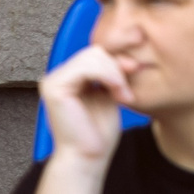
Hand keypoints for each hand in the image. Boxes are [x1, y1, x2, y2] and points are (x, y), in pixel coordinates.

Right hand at [40, 45, 130, 165]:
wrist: (88, 155)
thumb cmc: (100, 129)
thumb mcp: (113, 90)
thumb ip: (115, 69)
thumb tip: (132, 40)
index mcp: (71, 75)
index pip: (97, 50)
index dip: (119, 47)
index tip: (140, 43)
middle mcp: (59, 75)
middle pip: (96, 50)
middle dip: (119, 63)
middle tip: (133, 79)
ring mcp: (53, 80)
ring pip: (94, 55)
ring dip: (116, 73)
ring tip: (124, 94)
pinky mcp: (54, 87)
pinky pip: (87, 66)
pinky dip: (109, 75)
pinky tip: (117, 93)